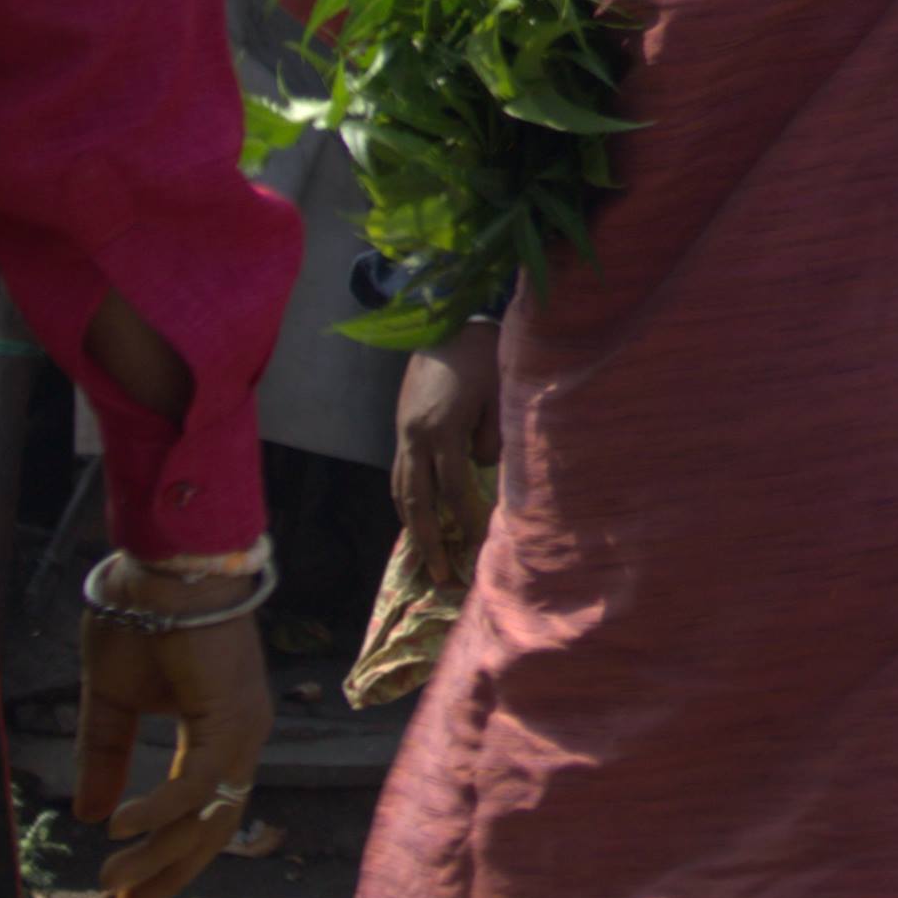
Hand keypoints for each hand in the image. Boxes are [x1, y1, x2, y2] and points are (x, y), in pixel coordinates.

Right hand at [76, 581, 272, 897]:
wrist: (159, 566)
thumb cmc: (141, 620)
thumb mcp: (112, 703)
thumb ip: (106, 757)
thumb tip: (89, 815)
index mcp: (218, 732)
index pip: (201, 812)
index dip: (165, 856)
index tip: (126, 894)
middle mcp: (240, 737)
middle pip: (213, 828)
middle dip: (167, 873)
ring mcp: (242, 728)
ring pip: (208, 814)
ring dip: (157, 853)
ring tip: (109, 880)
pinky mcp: (230, 715)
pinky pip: (197, 781)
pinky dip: (159, 810)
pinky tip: (119, 829)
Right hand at [392, 318, 502, 544]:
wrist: (445, 321)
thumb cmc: (482, 356)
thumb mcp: (499, 393)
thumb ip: (493, 436)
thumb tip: (483, 469)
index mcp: (442, 430)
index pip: (454, 488)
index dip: (467, 518)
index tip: (481, 544)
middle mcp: (415, 438)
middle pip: (417, 501)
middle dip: (429, 541)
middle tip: (441, 576)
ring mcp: (403, 434)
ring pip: (401, 491)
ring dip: (412, 527)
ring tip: (425, 559)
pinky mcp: (401, 428)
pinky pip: (399, 474)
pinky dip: (405, 501)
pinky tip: (416, 519)